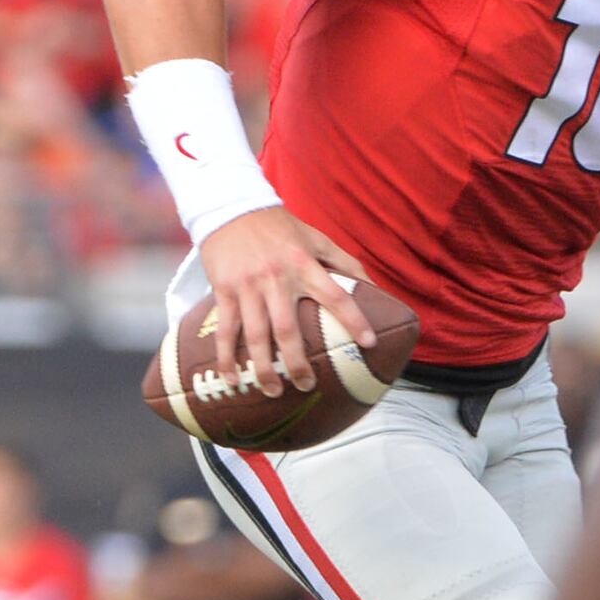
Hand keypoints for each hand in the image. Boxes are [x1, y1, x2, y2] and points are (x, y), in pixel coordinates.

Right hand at [195, 205, 374, 395]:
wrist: (231, 208)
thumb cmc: (279, 227)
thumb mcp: (316, 238)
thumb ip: (345, 262)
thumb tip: (375, 289)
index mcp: (304, 264)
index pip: (335, 295)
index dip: (354, 319)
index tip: (369, 343)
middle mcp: (276, 278)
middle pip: (288, 329)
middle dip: (298, 363)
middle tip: (307, 386)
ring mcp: (248, 286)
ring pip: (256, 336)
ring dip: (264, 368)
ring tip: (274, 391)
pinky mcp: (224, 290)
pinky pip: (225, 330)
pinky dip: (226, 358)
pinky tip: (232, 380)